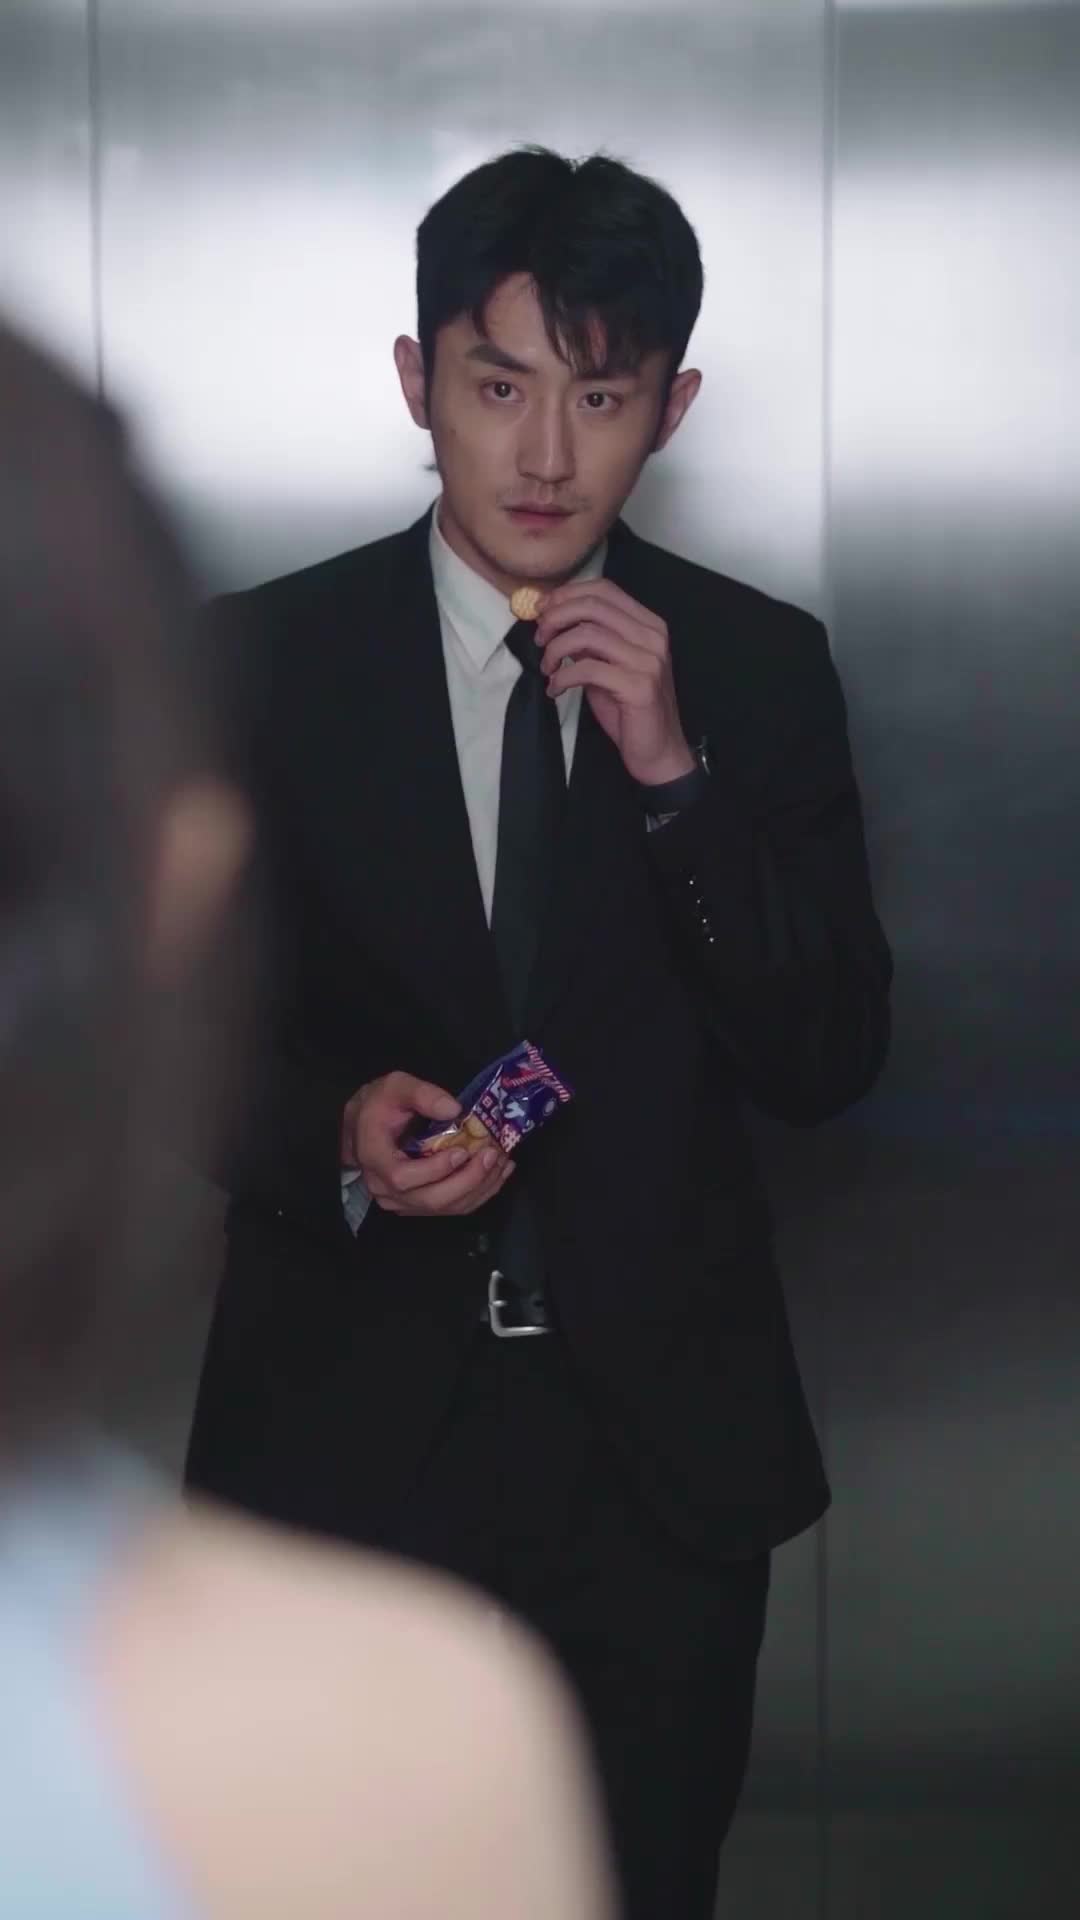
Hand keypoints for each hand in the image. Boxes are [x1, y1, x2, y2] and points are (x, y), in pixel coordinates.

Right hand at [342, 1071, 514, 1217]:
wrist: (363, 1126)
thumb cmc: (379, 1105)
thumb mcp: (396, 1086)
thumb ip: (423, 1094)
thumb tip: (454, 1109)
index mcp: (374, 1159)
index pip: (403, 1177)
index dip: (436, 1169)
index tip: (463, 1150)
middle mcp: (385, 1190)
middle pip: (431, 1200)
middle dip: (469, 1180)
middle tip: (493, 1155)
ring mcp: (401, 1202)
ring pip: (445, 1209)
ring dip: (480, 1188)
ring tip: (502, 1162)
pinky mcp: (417, 1206)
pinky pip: (450, 1208)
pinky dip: (478, 1193)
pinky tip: (497, 1173)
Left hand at [536, 578, 694, 787]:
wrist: (659, 750)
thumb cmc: (631, 710)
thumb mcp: (609, 665)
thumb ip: (590, 641)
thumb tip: (554, 619)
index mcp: (649, 625)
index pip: (604, 590)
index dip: (567, 594)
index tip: (542, 609)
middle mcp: (652, 637)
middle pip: (593, 606)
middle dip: (556, 617)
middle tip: (540, 636)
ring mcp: (648, 661)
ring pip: (587, 634)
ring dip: (556, 649)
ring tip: (548, 667)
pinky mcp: (638, 686)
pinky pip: (587, 669)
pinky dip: (562, 677)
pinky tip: (556, 688)